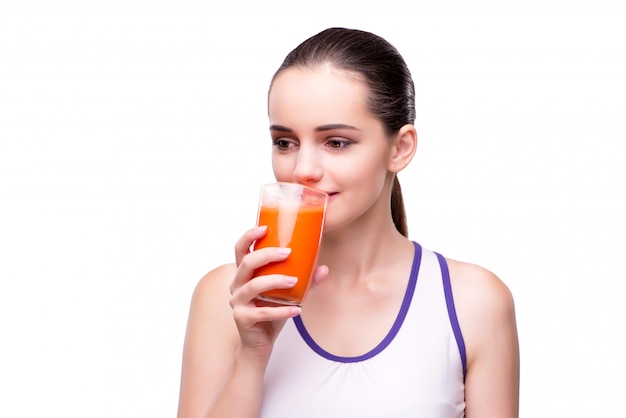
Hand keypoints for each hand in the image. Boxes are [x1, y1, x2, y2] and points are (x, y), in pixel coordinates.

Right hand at [229, 226, 327, 359]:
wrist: (259, 343)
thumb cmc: (271, 312)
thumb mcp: (288, 294)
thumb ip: (305, 281)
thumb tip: (323, 269)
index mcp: (245, 274)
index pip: (240, 249)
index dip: (249, 236)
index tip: (265, 228)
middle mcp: (237, 284)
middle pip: (247, 263)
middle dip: (267, 255)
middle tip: (288, 253)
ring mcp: (237, 302)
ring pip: (253, 286)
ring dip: (275, 281)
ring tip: (294, 281)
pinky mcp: (242, 318)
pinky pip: (262, 313)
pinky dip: (281, 311)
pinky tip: (296, 310)